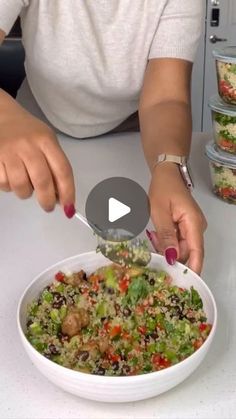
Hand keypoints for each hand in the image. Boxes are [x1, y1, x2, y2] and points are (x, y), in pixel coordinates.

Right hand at [0, 97, 74, 215]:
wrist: (0, 114)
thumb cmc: (27, 132)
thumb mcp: (46, 141)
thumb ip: (54, 166)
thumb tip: (60, 197)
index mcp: (46, 141)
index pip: (63, 170)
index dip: (68, 192)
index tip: (69, 207)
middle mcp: (28, 145)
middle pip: (42, 181)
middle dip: (47, 200)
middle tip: (48, 207)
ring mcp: (9, 152)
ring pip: (22, 187)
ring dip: (26, 193)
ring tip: (26, 184)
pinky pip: (4, 184)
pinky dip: (9, 187)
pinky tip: (10, 177)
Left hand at [147, 163, 206, 273]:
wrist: (166, 173)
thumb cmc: (163, 190)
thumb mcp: (160, 213)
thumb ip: (166, 236)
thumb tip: (172, 258)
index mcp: (194, 223)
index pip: (197, 252)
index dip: (192, 269)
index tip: (185, 285)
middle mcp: (196, 227)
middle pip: (188, 252)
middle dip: (175, 263)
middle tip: (159, 273)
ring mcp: (191, 227)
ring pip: (182, 248)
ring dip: (170, 254)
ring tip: (155, 260)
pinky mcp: (185, 226)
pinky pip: (178, 241)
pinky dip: (168, 246)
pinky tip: (157, 249)